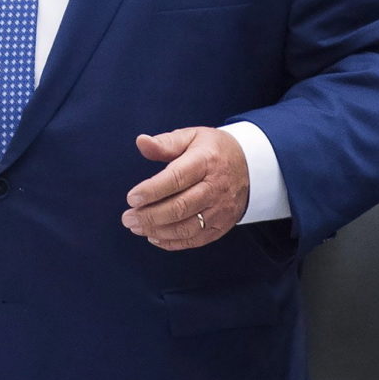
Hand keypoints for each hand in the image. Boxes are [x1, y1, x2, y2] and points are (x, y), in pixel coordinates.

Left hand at [121, 127, 248, 249]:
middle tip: (127, 218)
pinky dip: (173, 242)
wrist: (251, 166)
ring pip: (188, 227)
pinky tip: (154, 237)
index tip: (131, 198)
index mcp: (205, 162)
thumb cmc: (213, 149)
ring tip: (136, 227)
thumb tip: (140, 141)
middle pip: (181, 207)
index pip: (176, 179)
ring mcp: (221, 210)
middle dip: (150, 216)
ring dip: (158, 231)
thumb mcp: (191, 136)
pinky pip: (197, 239)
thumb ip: (165, 142)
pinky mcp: (222, 225)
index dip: (152, 190)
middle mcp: (215, 188)